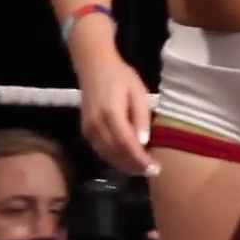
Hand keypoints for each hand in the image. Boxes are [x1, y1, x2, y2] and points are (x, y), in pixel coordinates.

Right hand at [74, 47, 158, 175]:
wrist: (94, 67)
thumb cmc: (121, 77)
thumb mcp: (138, 93)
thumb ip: (141, 117)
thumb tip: (143, 142)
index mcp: (111, 114)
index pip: (127, 144)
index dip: (140, 159)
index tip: (154, 168)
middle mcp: (97, 125)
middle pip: (116, 153)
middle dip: (134, 166)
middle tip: (151, 172)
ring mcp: (88, 129)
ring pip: (107, 155)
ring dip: (124, 165)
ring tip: (141, 169)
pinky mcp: (85, 130)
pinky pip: (100, 150)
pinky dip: (114, 158)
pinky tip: (127, 159)